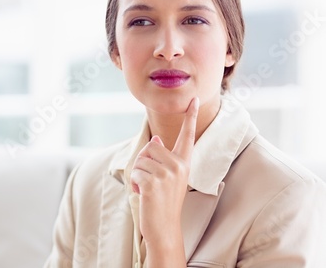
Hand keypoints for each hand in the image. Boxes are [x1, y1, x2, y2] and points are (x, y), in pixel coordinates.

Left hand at [130, 97, 198, 247]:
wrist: (164, 228)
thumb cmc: (163, 202)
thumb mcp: (168, 178)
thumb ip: (163, 158)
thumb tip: (156, 138)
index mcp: (184, 163)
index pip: (187, 135)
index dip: (190, 116)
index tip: (194, 99)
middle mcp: (179, 166)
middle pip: (151, 146)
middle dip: (143, 161)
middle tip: (150, 181)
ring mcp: (167, 174)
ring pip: (141, 159)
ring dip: (138, 174)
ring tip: (148, 189)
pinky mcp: (154, 182)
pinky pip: (135, 171)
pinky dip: (134, 183)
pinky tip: (143, 194)